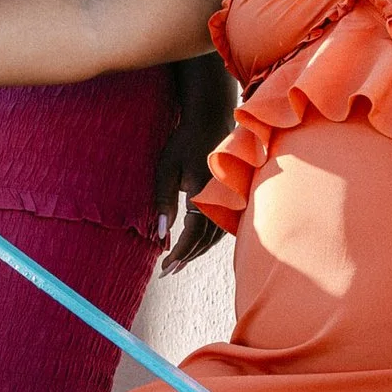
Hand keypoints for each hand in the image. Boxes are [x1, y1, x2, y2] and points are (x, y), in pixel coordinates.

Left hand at [155, 54, 235, 276]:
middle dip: (187, 258)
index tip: (166, 267)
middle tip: (168, 272)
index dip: (180, 253)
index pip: (193, 234)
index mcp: (204, 193)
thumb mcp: (165, 169)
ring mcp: (230, 198)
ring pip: (216, 236)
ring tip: (179, 263)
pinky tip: (196, 245)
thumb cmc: (183, 142)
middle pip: (206, 241)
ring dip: (197, 251)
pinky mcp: (232, 196)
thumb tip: (159, 235)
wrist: (210, 119)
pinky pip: (223, 226)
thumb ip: (163, 202)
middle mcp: (221, 199)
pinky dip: (208, 240)